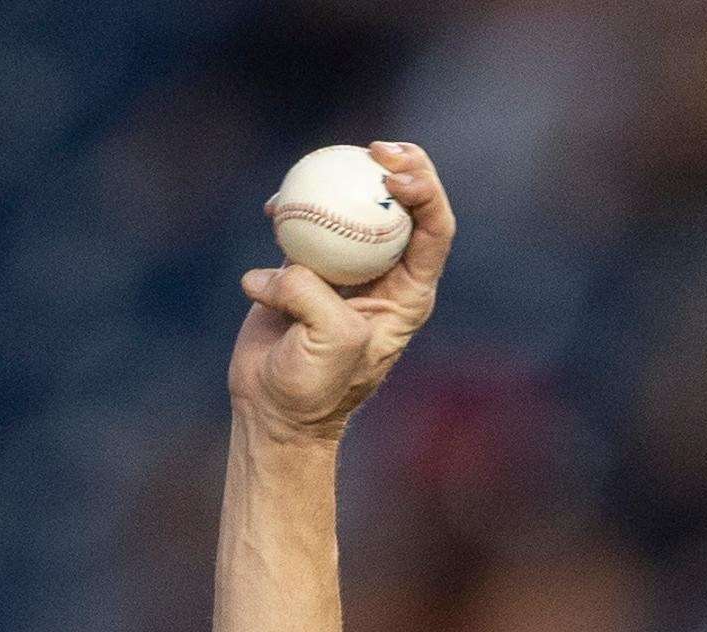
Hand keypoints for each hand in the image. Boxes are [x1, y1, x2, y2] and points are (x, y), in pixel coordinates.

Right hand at [227, 140, 456, 442]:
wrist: (272, 408)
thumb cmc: (313, 387)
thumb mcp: (330, 345)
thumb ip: (316, 298)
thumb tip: (285, 268)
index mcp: (410, 294)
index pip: (434, 230)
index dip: (425, 192)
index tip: (393, 174)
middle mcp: (385, 276)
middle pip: (403, 207)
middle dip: (401, 166)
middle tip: (372, 147)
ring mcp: (346, 269)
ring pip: (354, 207)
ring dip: (342, 179)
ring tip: (321, 161)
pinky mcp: (306, 269)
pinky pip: (305, 224)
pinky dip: (291, 209)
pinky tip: (275, 205)